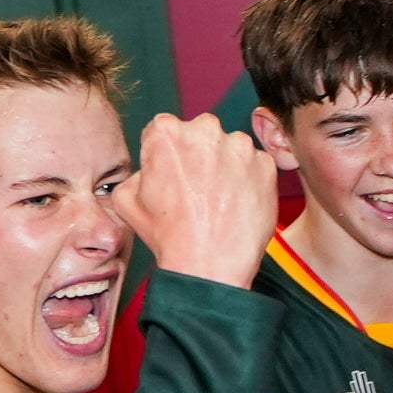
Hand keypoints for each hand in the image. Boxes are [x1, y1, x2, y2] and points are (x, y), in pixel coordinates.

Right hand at [111, 112, 277, 288]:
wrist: (209, 263)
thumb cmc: (169, 234)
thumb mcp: (127, 198)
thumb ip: (137, 171)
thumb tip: (151, 168)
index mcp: (166, 132)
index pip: (168, 129)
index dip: (170, 154)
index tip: (176, 174)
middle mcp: (206, 130)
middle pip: (203, 134)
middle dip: (201, 154)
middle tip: (199, 188)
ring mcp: (240, 146)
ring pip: (232, 148)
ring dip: (228, 165)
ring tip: (220, 199)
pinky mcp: (266, 164)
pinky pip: (256, 165)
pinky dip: (250, 180)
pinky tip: (238, 203)